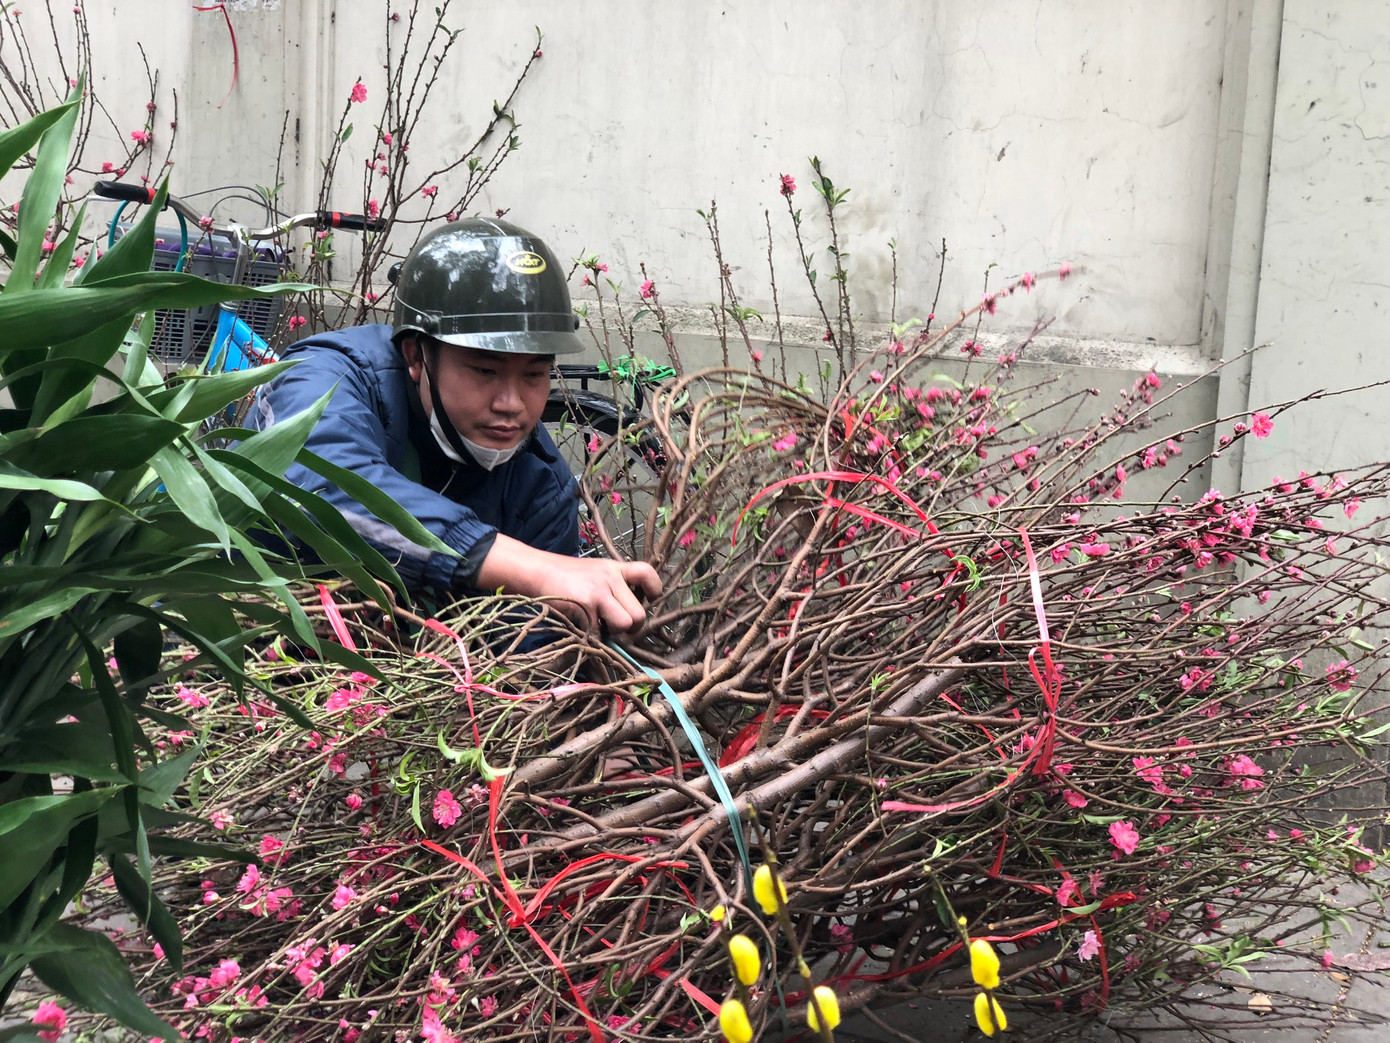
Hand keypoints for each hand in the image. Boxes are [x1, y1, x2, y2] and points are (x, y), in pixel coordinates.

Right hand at [476, 534, 662, 631]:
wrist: (535, 571)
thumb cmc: (564, 576)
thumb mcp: (594, 571)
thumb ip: (613, 586)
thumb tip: (629, 616)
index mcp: (615, 568)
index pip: (647, 573)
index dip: (653, 590)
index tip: (647, 600)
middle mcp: (610, 579)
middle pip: (639, 614)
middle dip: (630, 627)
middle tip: (615, 627)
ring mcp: (598, 593)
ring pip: (625, 625)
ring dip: (614, 634)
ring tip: (600, 629)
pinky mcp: (584, 607)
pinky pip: (599, 634)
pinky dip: (592, 638)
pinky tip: (582, 629)